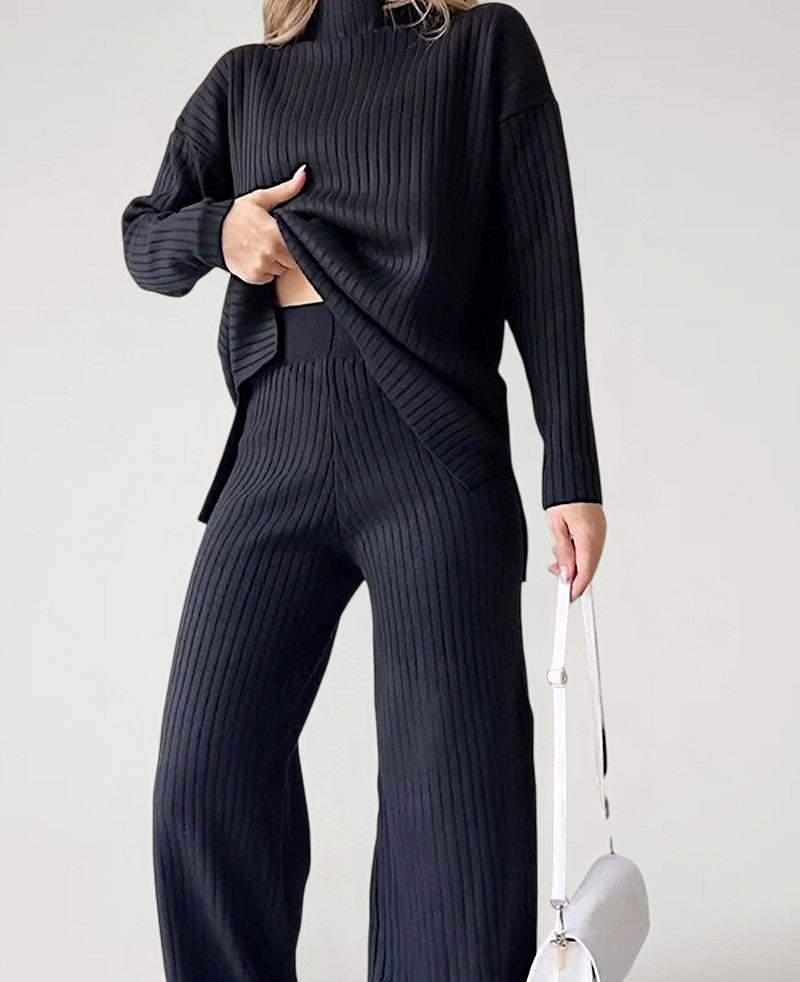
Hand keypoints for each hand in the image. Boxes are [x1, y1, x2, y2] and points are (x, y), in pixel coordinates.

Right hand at [221, 164, 307, 284]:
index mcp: (275, 233)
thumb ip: (286, 190)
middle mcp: (269, 253)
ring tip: (263, 248)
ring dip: (276, 262)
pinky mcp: (252, 277)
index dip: (297, 241)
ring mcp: (260, 267)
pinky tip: (256, 257)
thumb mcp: (261, 199)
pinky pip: (268, 278)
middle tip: (274, 241)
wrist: (211, 232)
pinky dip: (265, 271)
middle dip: (287, 253)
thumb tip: (304, 173)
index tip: (289, 235)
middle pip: (292, 261)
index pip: (300, 246)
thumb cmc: (236, 215)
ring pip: (281, 270)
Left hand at [546, 502, 606, 600]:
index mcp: (588, 537)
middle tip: (557, 574)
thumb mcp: (556, 526)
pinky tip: (567, 547)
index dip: (576, 587)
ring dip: (575, 562)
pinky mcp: (599, 529)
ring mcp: (601, 533)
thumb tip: (565, 573)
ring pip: (589, 558)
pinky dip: (579, 553)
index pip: (585, 571)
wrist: (574, 477)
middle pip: (589, 567)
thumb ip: (562, 551)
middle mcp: (598, 536)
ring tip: (557, 554)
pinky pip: (591, 548)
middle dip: (573, 575)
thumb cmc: (564, 497)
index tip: (568, 596)